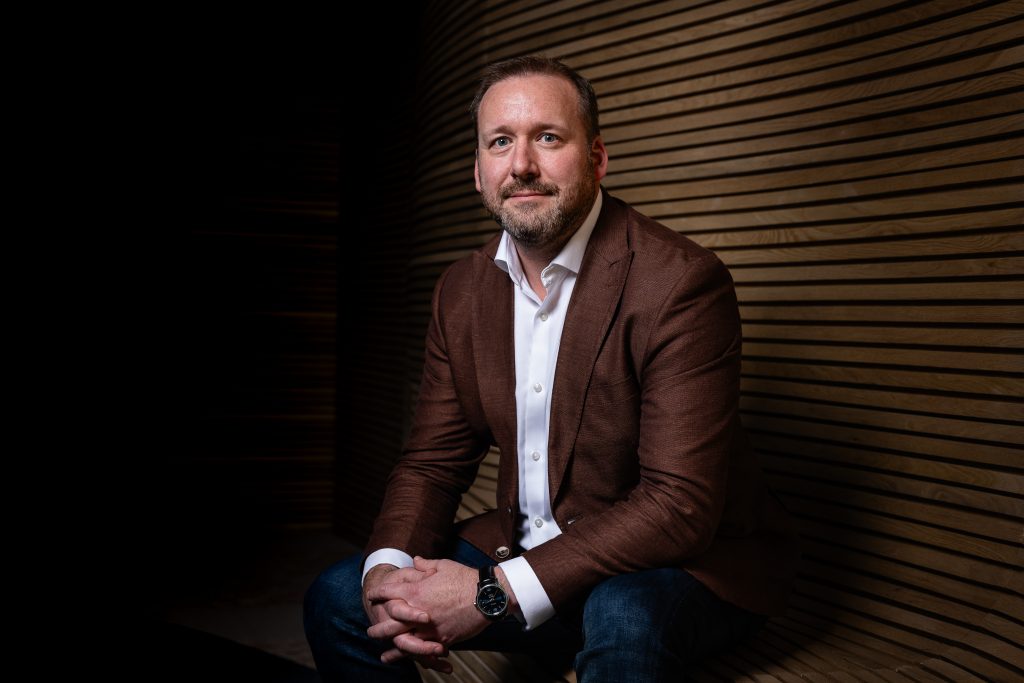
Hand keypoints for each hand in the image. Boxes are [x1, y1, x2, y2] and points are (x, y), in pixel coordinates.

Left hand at [367, 557, 497, 659]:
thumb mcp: (443, 565)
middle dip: (378, 628)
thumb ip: (425, 565)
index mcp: (416, 592)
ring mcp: (429, 628)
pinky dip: (416, 656)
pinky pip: (425, 651)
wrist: (485, 596)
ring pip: (405, 642)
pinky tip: (409, 660)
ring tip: (384, 656)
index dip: (378, 593)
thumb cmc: (464, 578)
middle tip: (370, 631)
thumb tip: (414, 560)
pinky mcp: (442, 639)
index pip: (389, 593)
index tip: (372, 596)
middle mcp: (419, 612)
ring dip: (393, 649)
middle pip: (391, 624)